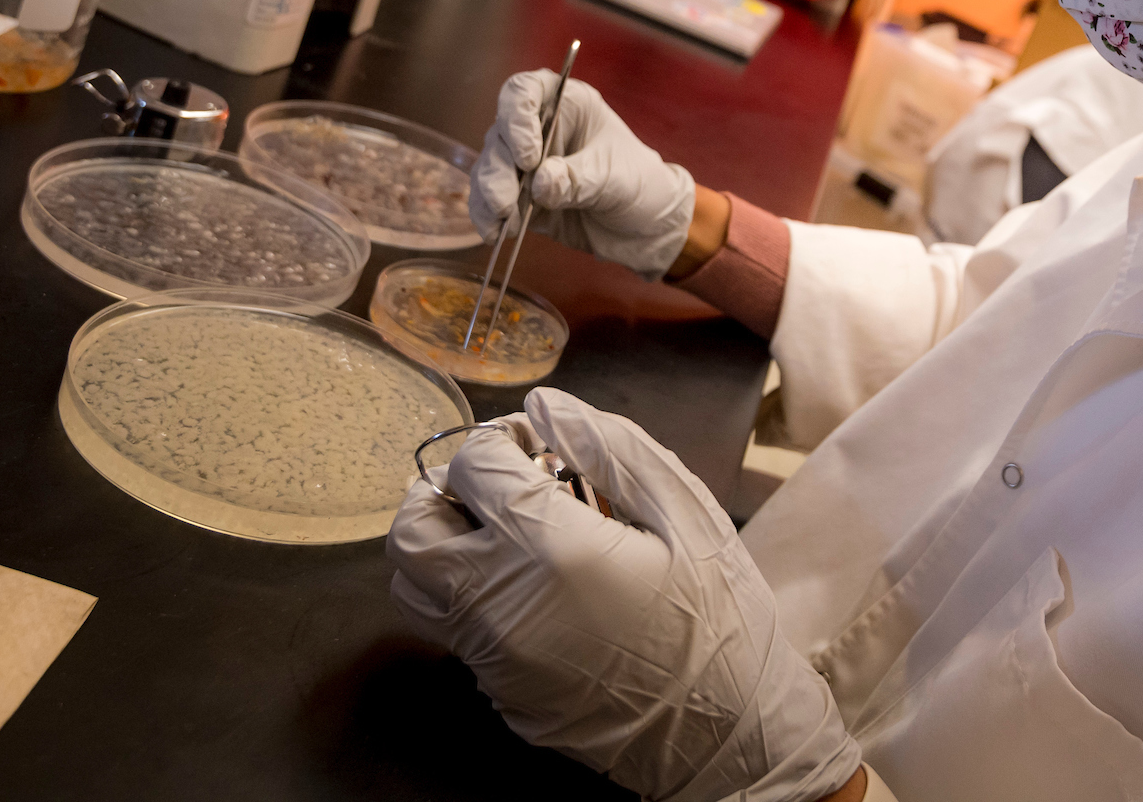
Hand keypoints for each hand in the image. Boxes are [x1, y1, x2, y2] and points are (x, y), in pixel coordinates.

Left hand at [387, 390, 863, 801]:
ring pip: (416, 587)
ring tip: (505, 535)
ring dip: (446, 547)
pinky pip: (457, 633)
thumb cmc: (718, 619)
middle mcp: (501, 607)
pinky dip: (476, 598)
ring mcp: (494, 660)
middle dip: (445, 491)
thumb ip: (611, 448)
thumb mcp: (685, 514)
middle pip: (412, 531)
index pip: (473, 465)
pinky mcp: (500, 695)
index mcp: (551, 550)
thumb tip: (544, 408)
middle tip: (497, 485)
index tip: (535, 443)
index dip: (500, 438)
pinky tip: (538, 591)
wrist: (730, 735)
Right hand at [471, 72, 695, 277]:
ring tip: (504, 219)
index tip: (529, 154)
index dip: (517, 116)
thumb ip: (577, 179)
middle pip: (500, 134)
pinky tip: (494, 233)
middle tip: (506, 199)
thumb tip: (538, 184)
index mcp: (569, 105)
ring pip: (490, 167)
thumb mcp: (615, 179)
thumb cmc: (640, 185)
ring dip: (490, 193)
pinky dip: (487, 216)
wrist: (646, 229)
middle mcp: (541, 129)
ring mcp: (526, 164)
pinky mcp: (519, 197)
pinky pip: (490, 200)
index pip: (525, 91)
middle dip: (499, 168)